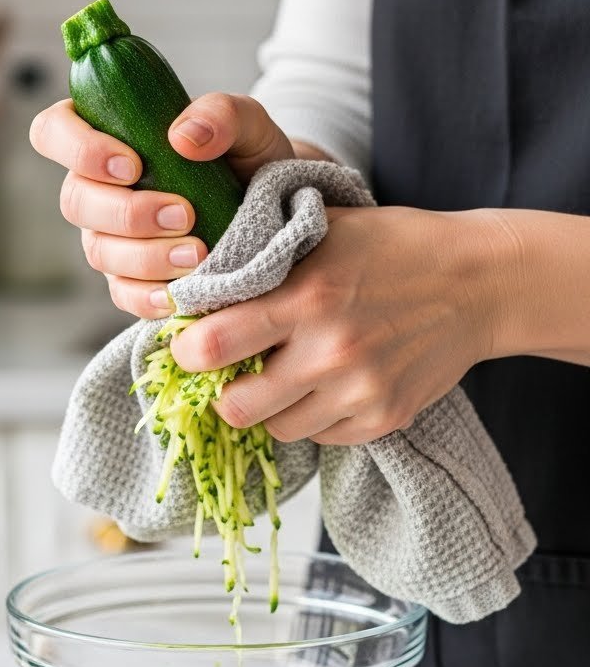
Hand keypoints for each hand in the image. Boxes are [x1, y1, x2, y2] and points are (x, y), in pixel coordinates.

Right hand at [29, 93, 295, 318]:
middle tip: (184, 213)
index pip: (54, 131)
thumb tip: (182, 137)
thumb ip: (221, 113)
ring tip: (198, 252)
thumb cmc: (251, 158)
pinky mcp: (131, 280)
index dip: (79, 149)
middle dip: (128, 212)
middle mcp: (98, 188)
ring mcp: (110, 238)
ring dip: (145, 256)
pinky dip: (150, 297)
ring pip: (99, 251)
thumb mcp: (249, 124)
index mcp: (108, 135)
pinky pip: (123, 294)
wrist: (280, 210)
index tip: (131, 165)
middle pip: (75, 201)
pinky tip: (180, 293)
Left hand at [170, 205, 508, 445]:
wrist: (479, 282)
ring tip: (289, 372)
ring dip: (271, 406)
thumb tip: (195, 276)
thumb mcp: (324, 229)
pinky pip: (321, 437)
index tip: (190, 344)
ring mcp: (359, 391)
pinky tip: (329, 383)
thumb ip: (262, 252)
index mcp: (304, 298)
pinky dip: (314, 417)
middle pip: (236, 407)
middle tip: (234, 371)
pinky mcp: (383, 418)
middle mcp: (328, 352)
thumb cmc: (394, 248)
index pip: (209, 347)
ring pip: (277, 429)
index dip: (187, 350)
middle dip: (224, 391)